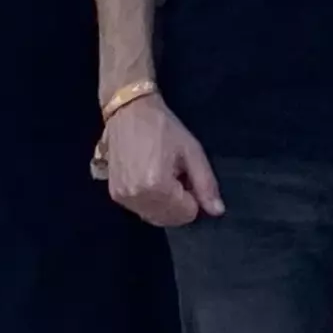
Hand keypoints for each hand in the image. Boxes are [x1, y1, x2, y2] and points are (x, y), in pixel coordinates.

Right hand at [97, 91, 221, 229]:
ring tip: (163, 175)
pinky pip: (140, 211)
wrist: (130, 111)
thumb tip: (217, 211)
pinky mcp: (114, 194)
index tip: (188, 176)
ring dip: (165, 205)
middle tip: (177, 176)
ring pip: (155, 218)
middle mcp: (136, 197)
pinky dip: (151, 202)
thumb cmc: (163, 128)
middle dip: (180, 204)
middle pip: (170, 220)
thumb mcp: (192, 151)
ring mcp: (122, 197)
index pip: (187, 214)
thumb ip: (206, 184)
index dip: (194, 198)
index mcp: (157, 186)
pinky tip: (150, 179)